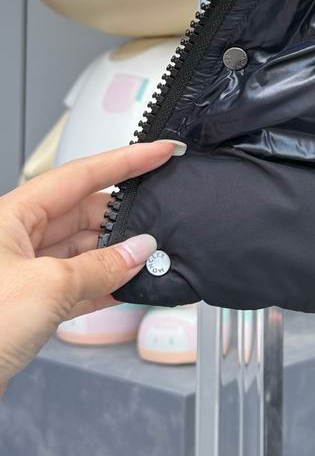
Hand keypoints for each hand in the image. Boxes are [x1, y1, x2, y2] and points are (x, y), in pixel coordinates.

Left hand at [0, 140, 182, 394]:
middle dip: (123, 219)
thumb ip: (100, 268)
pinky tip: (126, 289)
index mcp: (11, 216)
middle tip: (159, 225)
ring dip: (115, 258)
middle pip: (83, 214)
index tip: (159, 152)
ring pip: (81, 251)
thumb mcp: (47, 288)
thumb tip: (139, 251)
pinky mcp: (28, 304)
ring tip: (148, 260)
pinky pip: (75, 284)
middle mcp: (15, 238)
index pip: (79, 175)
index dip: (125, 162)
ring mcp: (22, 272)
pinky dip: (103, 286)